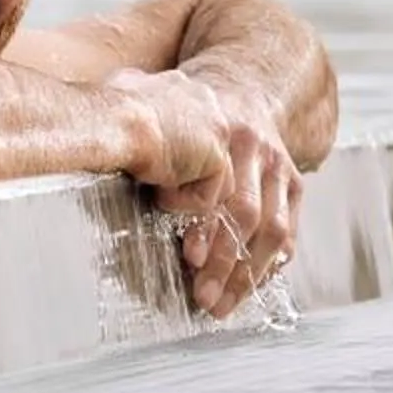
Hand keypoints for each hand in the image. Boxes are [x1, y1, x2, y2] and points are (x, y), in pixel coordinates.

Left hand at [129, 76, 301, 315]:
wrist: (244, 87)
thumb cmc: (188, 111)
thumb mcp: (161, 109)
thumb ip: (140, 133)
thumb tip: (97, 155)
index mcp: (223, 132)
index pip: (219, 189)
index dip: (205, 227)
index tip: (189, 259)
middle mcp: (257, 150)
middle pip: (247, 215)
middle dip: (225, 263)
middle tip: (204, 298)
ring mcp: (280, 167)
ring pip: (273, 231)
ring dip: (247, 275)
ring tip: (222, 305)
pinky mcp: (295, 183)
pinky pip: (288, 232)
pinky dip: (269, 264)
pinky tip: (249, 289)